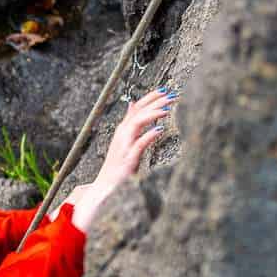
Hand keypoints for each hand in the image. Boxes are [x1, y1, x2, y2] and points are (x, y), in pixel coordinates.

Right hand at [69, 88, 175, 233]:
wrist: (104, 186)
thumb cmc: (116, 164)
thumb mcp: (123, 140)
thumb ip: (129, 122)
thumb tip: (132, 104)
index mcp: (123, 130)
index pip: (136, 107)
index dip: (150, 97)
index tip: (165, 90)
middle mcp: (121, 134)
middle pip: (138, 111)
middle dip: (155, 101)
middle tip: (172, 95)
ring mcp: (124, 146)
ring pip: (136, 123)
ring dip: (152, 114)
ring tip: (168, 109)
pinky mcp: (127, 159)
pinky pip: (138, 144)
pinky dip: (149, 135)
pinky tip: (160, 129)